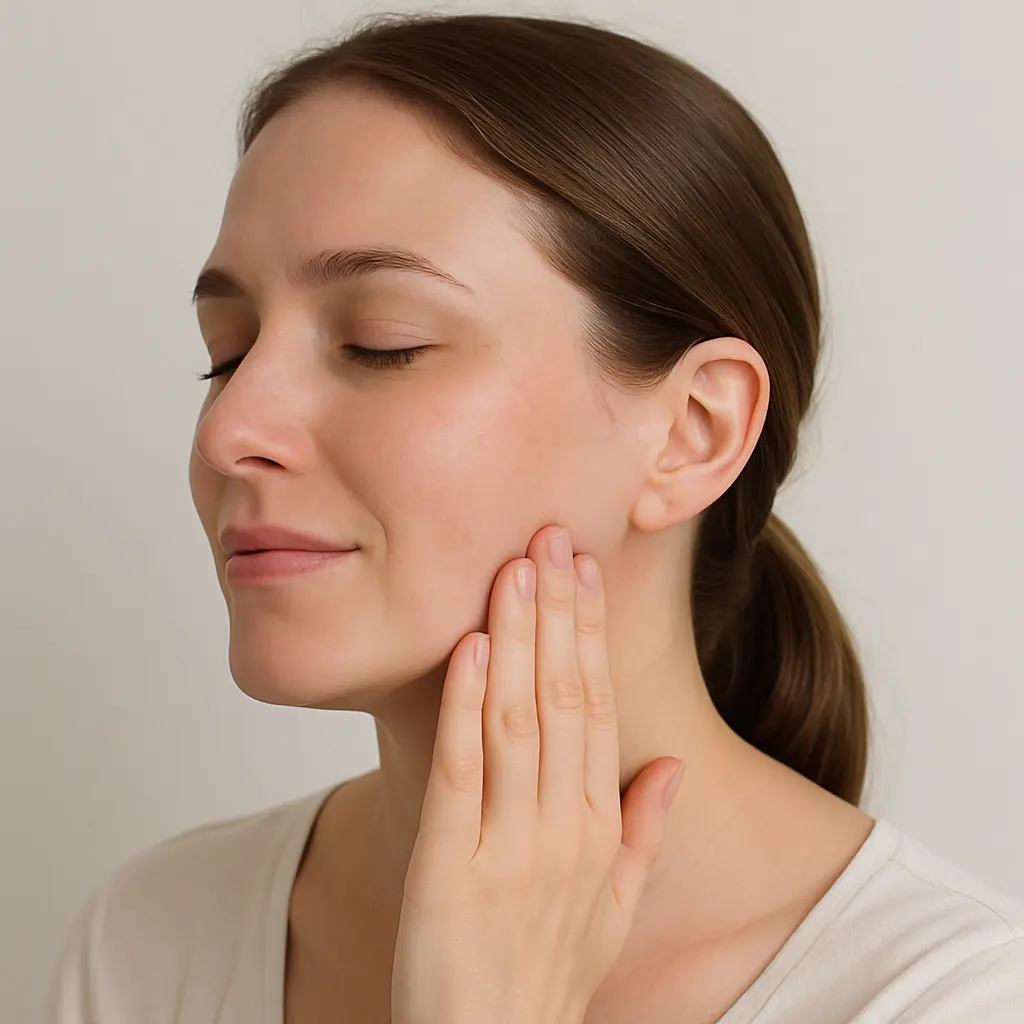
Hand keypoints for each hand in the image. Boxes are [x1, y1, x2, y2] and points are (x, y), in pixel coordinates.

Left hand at [390, 525, 685, 1023]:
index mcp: (598, 830)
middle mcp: (562, 828)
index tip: (584, 569)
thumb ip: (644, 830)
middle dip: (558, 612)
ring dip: (518, 637)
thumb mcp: (615, 909)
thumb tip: (674, 763)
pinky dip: (466, 704)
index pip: (598, 707)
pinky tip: (471, 646)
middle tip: (551, 535)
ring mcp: (509, 846)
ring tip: (515, 566)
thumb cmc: (550, 978)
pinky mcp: (449, 866)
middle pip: (563, 697)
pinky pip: (461, 770)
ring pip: (518, 719)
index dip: (590, 633)